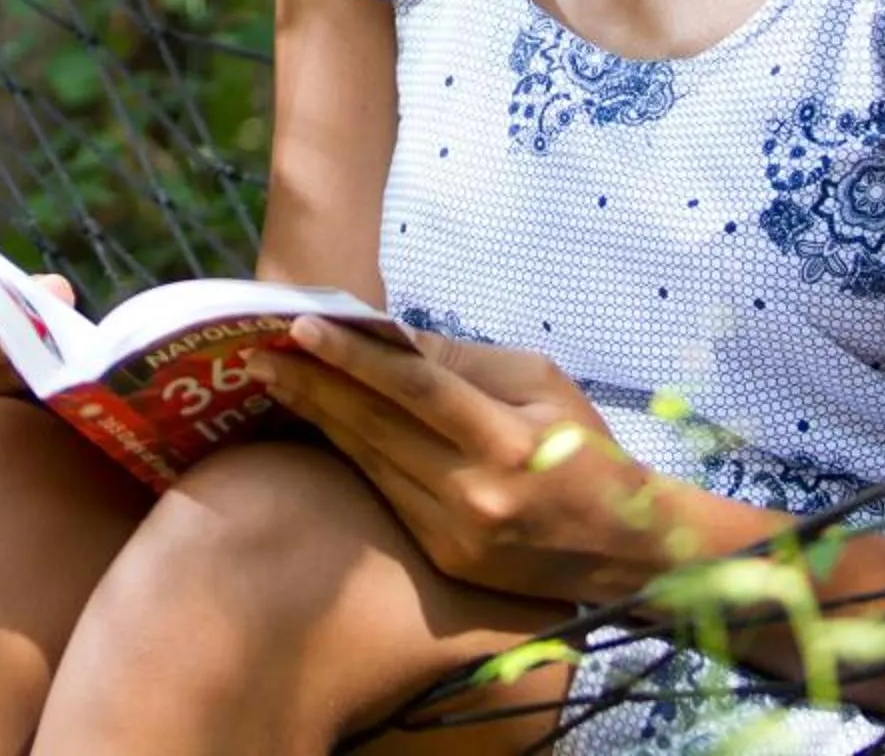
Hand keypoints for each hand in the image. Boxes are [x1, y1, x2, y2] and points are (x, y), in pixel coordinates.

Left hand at [255, 319, 660, 603]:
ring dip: (318, 419)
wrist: (627, 549)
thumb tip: (394, 338)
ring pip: (369, 462)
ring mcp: (452, 533)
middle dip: (312, 384)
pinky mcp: (442, 558)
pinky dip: (350, 456)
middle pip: (375, 427)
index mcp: (504, 443)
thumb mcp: (541, 383)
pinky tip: (319, 426)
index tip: (300, 326)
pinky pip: (384, 493)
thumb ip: (466, 362)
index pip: (414, 388)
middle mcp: (472, 494)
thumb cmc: (585, 449)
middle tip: (258, 350)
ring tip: (274, 380)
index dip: (353, 356)